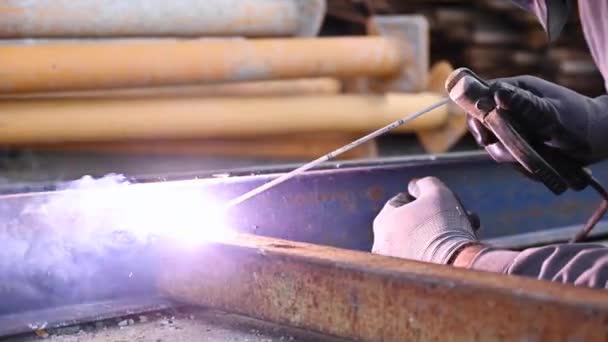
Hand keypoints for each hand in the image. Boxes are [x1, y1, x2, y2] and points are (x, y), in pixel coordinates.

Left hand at [372, 177, 478, 263]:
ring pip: (418, 244)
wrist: (455, 269)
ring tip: (466, 235)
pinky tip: (457, 256)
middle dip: (436, 219)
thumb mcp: (437, 193)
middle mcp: (381, 246)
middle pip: (411, 224)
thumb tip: (415, 186)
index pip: (400, 202)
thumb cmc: (444, 227)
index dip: (423, 199)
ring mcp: (394, 268)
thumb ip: (425, 184)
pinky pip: (423, 264)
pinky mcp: (407, 284)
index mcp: (382, 222)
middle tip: (460, 219)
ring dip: (439, 237)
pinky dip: (437, 257)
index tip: (443, 205)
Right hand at [467, 75, 606, 165]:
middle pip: (485, 125)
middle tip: (513, 155)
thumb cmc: (581, 121)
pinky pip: (510, 156)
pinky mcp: (522, 142)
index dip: (477, 118)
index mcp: (517, 90)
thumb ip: (524, 104)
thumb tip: (496, 93)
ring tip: (539, 160)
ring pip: (497, 145)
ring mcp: (517, 125)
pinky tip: (541, 165)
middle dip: (497, 144)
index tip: (485, 138)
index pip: (481, 98)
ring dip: (513, 157)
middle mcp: (512, 106)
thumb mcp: (552, 113)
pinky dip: (522, 165)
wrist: (603, 138)